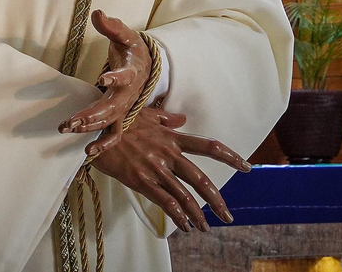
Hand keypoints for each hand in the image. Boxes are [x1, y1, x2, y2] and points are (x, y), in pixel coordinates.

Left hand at [58, 10, 151, 148]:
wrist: (146, 64)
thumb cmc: (131, 48)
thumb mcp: (124, 34)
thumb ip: (111, 26)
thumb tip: (97, 13)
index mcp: (131, 72)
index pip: (125, 75)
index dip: (115, 77)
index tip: (103, 78)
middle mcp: (128, 93)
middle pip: (111, 107)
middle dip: (91, 115)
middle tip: (70, 121)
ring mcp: (124, 107)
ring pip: (108, 121)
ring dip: (89, 127)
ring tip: (67, 128)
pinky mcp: (120, 115)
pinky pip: (113, 133)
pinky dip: (103, 144)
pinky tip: (88, 153)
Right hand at [89, 108, 250, 231]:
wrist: (95, 130)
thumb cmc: (119, 121)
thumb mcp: (145, 115)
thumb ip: (166, 120)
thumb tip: (182, 120)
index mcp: (172, 138)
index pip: (208, 146)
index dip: (230, 157)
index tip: (247, 167)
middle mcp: (168, 154)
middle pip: (200, 179)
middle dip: (217, 201)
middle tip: (228, 216)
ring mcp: (155, 168)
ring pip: (185, 195)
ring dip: (197, 215)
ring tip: (206, 227)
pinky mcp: (141, 181)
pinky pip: (165, 202)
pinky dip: (178, 216)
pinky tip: (184, 226)